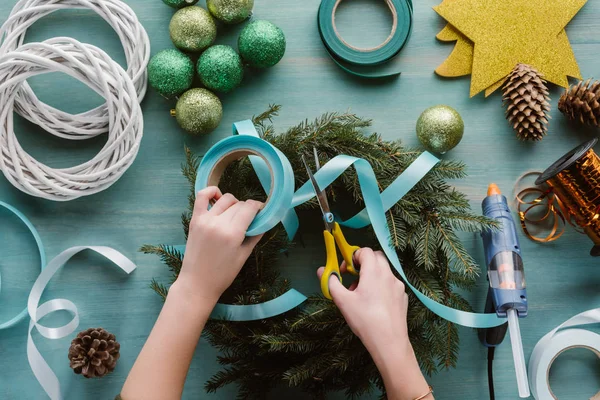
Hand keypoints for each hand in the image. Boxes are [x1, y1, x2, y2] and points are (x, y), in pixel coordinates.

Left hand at [177, 186, 262, 302]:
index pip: (249, 208)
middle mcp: (218, 223)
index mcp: (232, 234)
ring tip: (235, 214)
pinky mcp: (195, 220)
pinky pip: (202, 196)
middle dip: (247, 209)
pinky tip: (218, 197)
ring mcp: (205, 220)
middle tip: (248, 219)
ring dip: (234, 203)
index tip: (261, 210)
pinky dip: (211, 192)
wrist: (197, 283)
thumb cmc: (223, 274)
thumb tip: (264, 221)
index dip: (258, 206)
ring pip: (225, 199)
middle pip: (239, 204)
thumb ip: (255, 236)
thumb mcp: (244, 256)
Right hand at [318, 249, 432, 399]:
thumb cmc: (364, 319)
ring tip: (362, 294)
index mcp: (374, 271)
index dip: (352, 256)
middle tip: (353, 278)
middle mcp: (388, 274)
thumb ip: (331, 282)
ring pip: (384, 271)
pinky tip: (374, 305)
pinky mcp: (403, 297)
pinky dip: (381, 286)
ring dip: (372, 275)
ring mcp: (398, 286)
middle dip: (363, 263)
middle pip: (376, 257)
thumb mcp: (342, 301)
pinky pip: (390, 284)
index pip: (364, 251)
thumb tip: (322, 270)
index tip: (345, 270)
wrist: (389, 342)